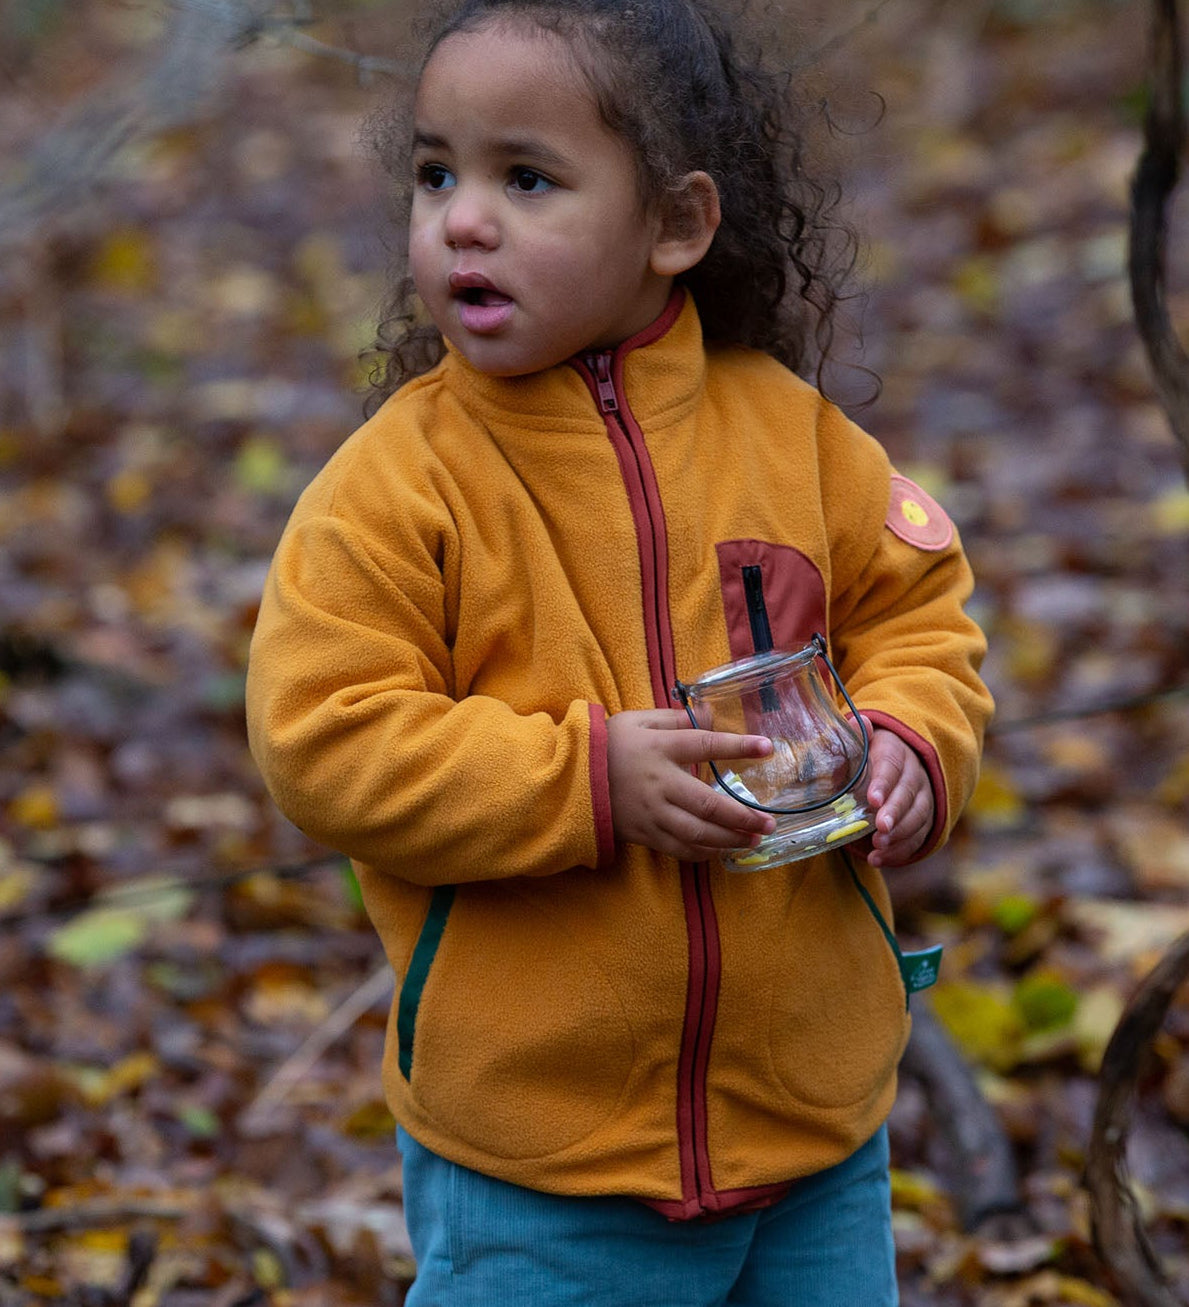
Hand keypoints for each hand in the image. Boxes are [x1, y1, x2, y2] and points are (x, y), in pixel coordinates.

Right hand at [607, 709, 775, 860]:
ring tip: (753, 840)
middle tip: (768, 823)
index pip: (705, 745)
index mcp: (660, 748)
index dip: (738, 746)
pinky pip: (679, 849)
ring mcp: (652, 813)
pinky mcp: (644, 834)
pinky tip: (720, 851)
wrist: (569, 778)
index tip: (767, 748)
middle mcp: (660, 783)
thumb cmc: (607, 744)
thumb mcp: (637, 720)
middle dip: (742, 816)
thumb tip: (711, 713)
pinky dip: (703, 853)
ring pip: (697, 833)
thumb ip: (675, 717)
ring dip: (729, 840)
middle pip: (708, 804)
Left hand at [858, 719, 933, 866]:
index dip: (883, 783)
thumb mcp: (856, 746)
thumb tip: (856, 722)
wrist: (889, 764)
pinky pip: (918, 836)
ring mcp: (923, 796)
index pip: (892, 765)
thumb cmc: (864, 757)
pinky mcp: (924, 818)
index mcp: (895, 750)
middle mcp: (914, 772)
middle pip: (908, 792)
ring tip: (878, 846)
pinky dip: (900, 850)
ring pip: (918, 815)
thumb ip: (853, 739)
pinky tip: (879, 859)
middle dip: (895, 812)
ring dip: (900, 833)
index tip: (872, 799)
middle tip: (881, 828)